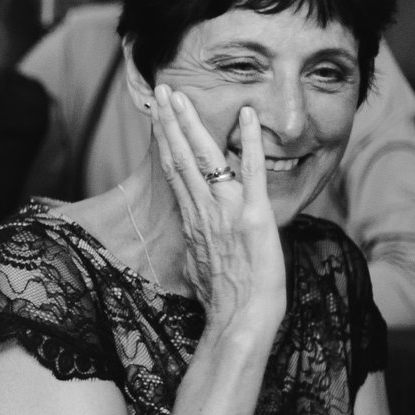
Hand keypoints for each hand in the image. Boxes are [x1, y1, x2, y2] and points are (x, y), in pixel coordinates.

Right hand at [149, 86, 285, 332]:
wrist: (240, 322)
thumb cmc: (224, 304)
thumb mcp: (199, 273)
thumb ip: (196, 253)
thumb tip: (192, 252)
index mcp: (193, 221)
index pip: (174, 172)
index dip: (165, 142)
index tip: (159, 118)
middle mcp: (204, 211)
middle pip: (180, 157)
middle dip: (170, 122)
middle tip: (162, 92)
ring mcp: (227, 212)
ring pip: (204, 158)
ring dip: (191, 123)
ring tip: (181, 96)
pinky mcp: (255, 217)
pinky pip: (253, 172)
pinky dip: (251, 142)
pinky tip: (248, 115)